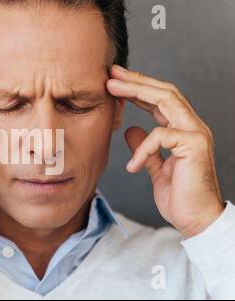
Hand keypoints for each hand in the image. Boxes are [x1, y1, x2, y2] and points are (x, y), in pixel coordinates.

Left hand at [107, 65, 224, 237]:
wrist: (196, 220)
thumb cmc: (179, 195)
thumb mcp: (155, 168)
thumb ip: (145, 148)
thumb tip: (129, 129)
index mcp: (182, 130)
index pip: (160, 100)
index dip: (138, 88)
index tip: (114, 81)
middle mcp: (191, 127)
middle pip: (164, 92)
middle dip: (136, 80)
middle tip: (111, 73)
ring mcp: (195, 134)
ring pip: (167, 100)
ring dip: (137, 92)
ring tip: (112, 89)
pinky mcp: (194, 146)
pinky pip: (161, 135)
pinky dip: (142, 148)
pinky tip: (132, 166)